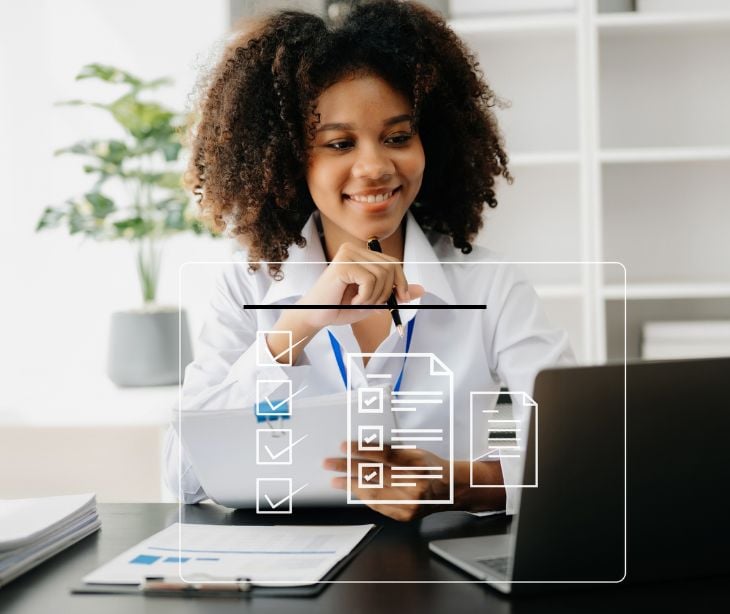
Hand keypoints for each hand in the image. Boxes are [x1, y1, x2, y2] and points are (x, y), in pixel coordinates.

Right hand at [266, 242, 423, 363]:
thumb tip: (421, 290)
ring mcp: (347, 254)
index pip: (393, 262)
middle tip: (372, 305)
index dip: (401, 281)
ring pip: (381, 275)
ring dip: (374, 297)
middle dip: (387, 291)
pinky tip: (352, 301)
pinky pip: (369, 281)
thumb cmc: (341, 307)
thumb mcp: (375, 300)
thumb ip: (395, 293)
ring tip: (359, 303)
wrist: (317, 316)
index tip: (400, 298)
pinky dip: (365, 297)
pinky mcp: (342, 265)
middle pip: (391, 267)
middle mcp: (354, 249)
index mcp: (361, 254)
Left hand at [324, 441, 449, 521]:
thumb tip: (360, 450)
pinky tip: (353, 491)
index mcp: (416, 464)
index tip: (344, 446)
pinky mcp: (404, 515)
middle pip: (373, 474)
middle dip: (348, 468)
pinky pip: (378, 505)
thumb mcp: (413, 452)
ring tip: (336, 480)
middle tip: (330, 464)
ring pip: (372, 493)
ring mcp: (408, 503)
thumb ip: (390, 452)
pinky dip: (363, 497)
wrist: (450, 489)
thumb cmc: (430, 467)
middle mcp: (412, 485)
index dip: (361, 450)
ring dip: (350, 485)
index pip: (383, 455)